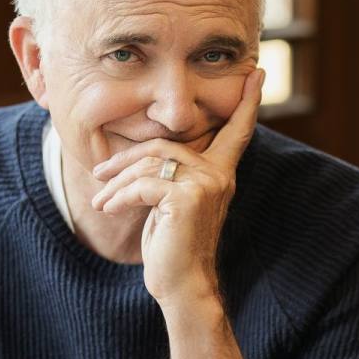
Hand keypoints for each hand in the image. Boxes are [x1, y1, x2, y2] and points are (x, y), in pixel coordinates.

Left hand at [89, 68, 264, 306]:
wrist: (183, 285)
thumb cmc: (174, 248)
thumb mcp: (172, 205)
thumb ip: (169, 177)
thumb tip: (139, 160)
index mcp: (221, 173)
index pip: (237, 132)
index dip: (247, 103)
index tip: (258, 72)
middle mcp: (219, 175)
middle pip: (164, 145)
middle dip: (126, 159)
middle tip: (99, 172)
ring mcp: (206, 185)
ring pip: (149, 165)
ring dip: (117, 183)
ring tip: (101, 200)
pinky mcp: (187, 198)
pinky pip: (143, 185)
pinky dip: (119, 197)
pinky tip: (108, 209)